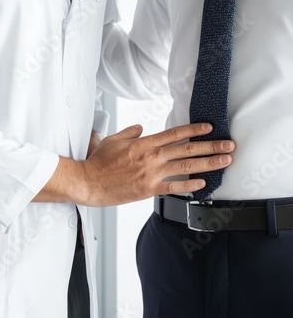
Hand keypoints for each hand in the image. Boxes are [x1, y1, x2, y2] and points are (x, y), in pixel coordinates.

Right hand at [66, 123, 234, 206]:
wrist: (89, 182)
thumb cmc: (98, 162)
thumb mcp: (113, 140)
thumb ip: (130, 132)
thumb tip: (141, 127)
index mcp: (144, 143)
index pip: (174, 133)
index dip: (194, 129)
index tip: (209, 127)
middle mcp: (151, 157)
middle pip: (187, 149)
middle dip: (211, 146)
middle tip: (228, 145)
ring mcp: (152, 174)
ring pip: (186, 167)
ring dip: (208, 164)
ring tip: (224, 161)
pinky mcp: (149, 189)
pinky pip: (174, 187)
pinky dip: (190, 185)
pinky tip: (203, 183)